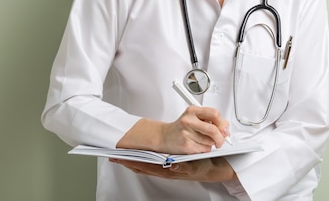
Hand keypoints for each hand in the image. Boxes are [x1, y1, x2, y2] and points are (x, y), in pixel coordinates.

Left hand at [109, 157, 236, 182]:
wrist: (214, 168)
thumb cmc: (204, 167)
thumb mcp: (195, 167)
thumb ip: (183, 167)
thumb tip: (170, 165)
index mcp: (169, 171)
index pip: (146, 167)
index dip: (132, 162)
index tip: (120, 158)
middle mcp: (166, 171)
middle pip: (142, 167)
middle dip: (128, 162)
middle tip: (114, 157)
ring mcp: (166, 169)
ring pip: (145, 166)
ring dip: (133, 161)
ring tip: (122, 157)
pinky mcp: (170, 165)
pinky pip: (152, 164)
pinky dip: (143, 161)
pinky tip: (140, 156)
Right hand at [116, 106, 230, 154]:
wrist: (164, 136)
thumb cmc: (181, 127)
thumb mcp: (194, 118)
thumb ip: (210, 120)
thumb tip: (225, 128)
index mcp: (192, 110)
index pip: (214, 113)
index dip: (222, 123)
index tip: (224, 129)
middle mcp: (188, 120)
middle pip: (213, 129)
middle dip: (220, 137)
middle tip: (220, 140)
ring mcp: (186, 133)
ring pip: (210, 141)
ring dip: (211, 144)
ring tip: (202, 141)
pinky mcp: (186, 145)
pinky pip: (204, 149)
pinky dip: (204, 149)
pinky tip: (197, 145)